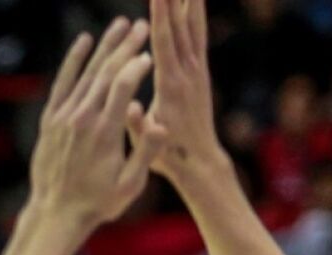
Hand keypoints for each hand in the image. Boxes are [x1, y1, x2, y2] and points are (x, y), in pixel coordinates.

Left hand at [27, 18, 167, 235]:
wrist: (56, 213)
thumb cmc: (98, 202)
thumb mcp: (130, 184)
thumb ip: (146, 151)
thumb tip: (163, 123)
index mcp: (105, 132)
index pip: (123, 87)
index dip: (137, 66)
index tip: (150, 52)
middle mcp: (83, 119)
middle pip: (106, 73)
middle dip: (125, 46)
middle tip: (140, 25)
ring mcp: (64, 117)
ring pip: (87, 73)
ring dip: (105, 47)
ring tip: (120, 24)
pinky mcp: (51, 119)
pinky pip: (63, 83)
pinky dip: (73, 60)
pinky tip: (84, 41)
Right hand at [147, 0, 222, 182]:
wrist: (200, 162)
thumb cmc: (168, 155)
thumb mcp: (147, 144)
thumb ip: (138, 126)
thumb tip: (130, 108)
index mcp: (170, 87)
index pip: (164, 44)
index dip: (160, 18)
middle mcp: (187, 74)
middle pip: (180, 28)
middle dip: (174, 1)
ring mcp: (196, 72)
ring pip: (193, 28)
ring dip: (190, 2)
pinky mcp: (201, 73)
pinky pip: (198, 37)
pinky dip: (196, 16)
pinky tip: (193, 1)